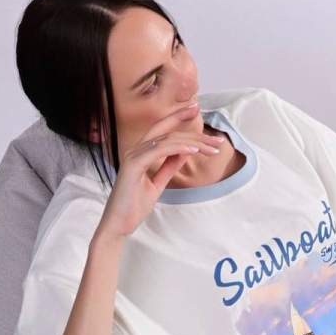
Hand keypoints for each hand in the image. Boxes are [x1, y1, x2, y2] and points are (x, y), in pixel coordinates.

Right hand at [97, 103, 223, 238]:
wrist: (118, 225)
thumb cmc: (134, 206)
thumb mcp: (157, 183)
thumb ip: (169, 166)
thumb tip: (185, 152)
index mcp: (140, 153)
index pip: (162, 129)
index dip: (178, 117)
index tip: (196, 109)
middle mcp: (135, 150)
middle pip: (167, 131)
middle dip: (194, 130)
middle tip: (217, 138)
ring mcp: (133, 156)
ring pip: (167, 139)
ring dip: (193, 142)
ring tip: (212, 148)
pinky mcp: (133, 166)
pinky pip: (159, 150)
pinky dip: (178, 148)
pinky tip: (194, 151)